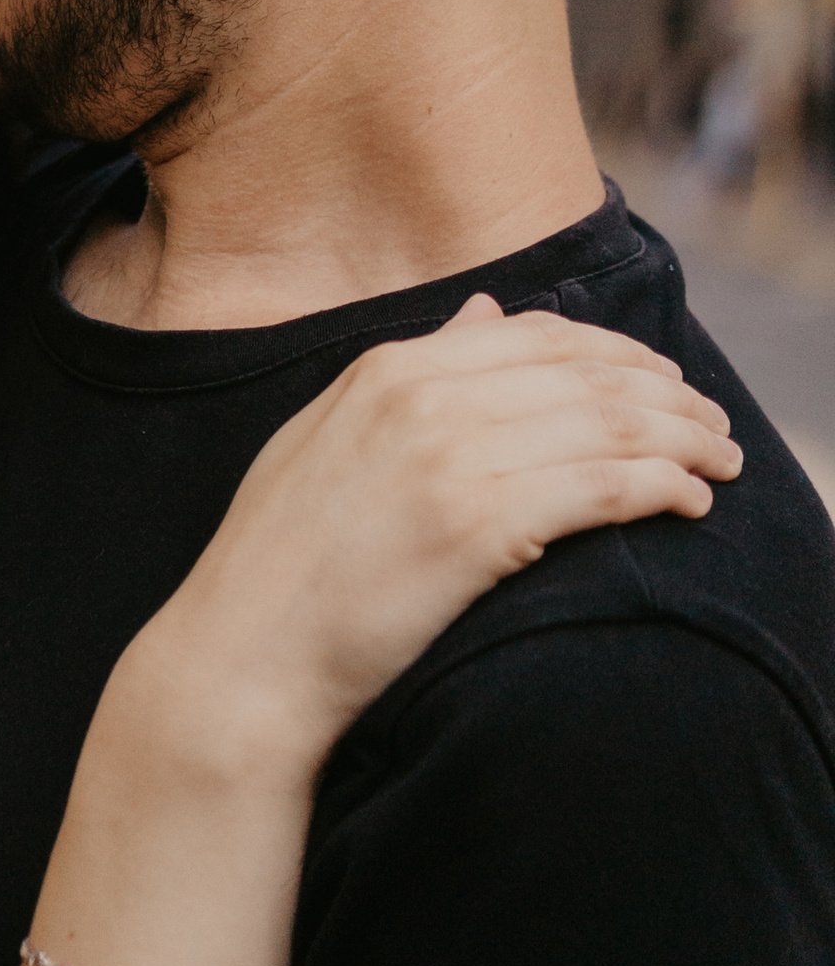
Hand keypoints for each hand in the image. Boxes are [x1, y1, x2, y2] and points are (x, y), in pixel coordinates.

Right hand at [126, 299, 740, 783]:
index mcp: (386, 369)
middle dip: (667, 393)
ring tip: (719, 463)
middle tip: (713, 425)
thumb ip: (412, 373)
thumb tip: (485, 311)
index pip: (536, 335)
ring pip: (604, 424)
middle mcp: (420, 397)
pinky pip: (598, 487)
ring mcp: (448, 457)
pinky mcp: (475, 526)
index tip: (664, 383)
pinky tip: (687, 502)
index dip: (618, 354)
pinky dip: (659, 487)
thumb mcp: (330, 436)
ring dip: (681, 440)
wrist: (246, 654)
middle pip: (584, 372)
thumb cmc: (284, 562)